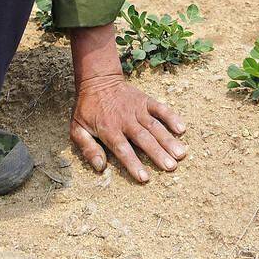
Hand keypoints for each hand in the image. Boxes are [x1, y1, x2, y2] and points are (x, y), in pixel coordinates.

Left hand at [69, 74, 187, 182]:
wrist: (98, 81)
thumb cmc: (88, 109)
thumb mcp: (77, 129)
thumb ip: (87, 148)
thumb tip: (99, 167)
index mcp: (108, 129)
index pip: (122, 149)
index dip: (133, 163)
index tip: (145, 177)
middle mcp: (125, 120)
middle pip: (143, 139)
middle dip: (157, 153)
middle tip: (171, 167)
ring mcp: (137, 110)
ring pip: (154, 126)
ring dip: (168, 140)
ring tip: (180, 153)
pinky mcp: (145, 101)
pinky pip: (160, 108)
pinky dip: (171, 117)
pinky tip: (181, 129)